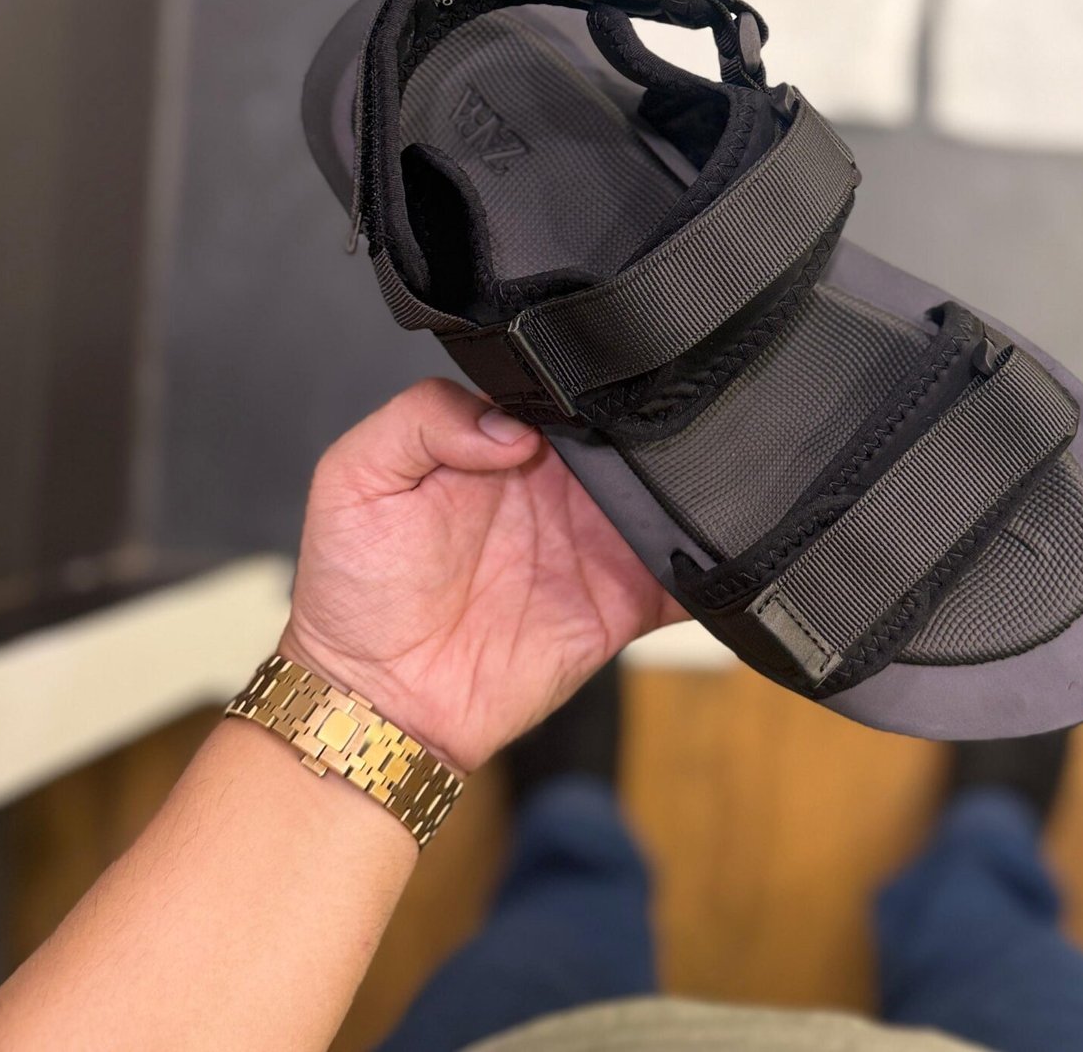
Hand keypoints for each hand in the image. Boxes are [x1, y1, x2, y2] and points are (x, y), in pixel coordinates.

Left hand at [280, 379, 682, 770]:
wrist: (376, 704)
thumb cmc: (353, 589)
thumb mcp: (354, 477)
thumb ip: (423, 420)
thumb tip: (513, 426)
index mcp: (506, 443)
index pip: (571, 392)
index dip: (594, 379)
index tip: (612, 377)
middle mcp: (561, 486)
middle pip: (634, 436)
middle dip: (658, 426)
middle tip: (673, 421)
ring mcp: (597, 544)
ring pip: (670, 496)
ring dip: (694, 485)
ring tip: (706, 474)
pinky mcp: (622, 605)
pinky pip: (686, 580)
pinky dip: (715, 565)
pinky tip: (728, 545)